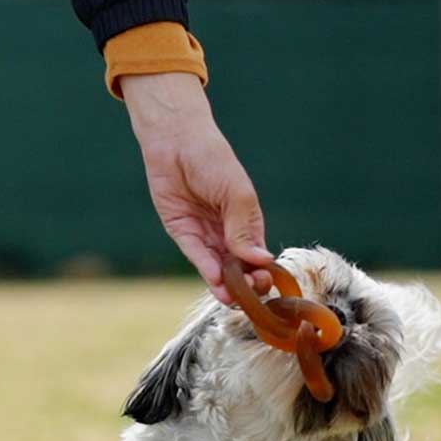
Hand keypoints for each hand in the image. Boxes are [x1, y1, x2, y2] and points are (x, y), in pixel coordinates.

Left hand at [121, 72, 271, 304]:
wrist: (175, 141)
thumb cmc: (212, 159)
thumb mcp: (237, 192)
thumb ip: (245, 227)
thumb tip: (261, 259)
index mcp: (247, 222)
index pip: (258, 256)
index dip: (262, 271)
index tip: (266, 281)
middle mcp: (227, 233)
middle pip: (239, 268)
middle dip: (245, 284)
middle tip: (250, 293)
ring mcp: (205, 235)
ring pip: (219, 268)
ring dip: (226, 285)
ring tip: (231, 299)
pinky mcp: (183, 233)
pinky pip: (198, 256)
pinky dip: (207, 269)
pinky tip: (217, 280)